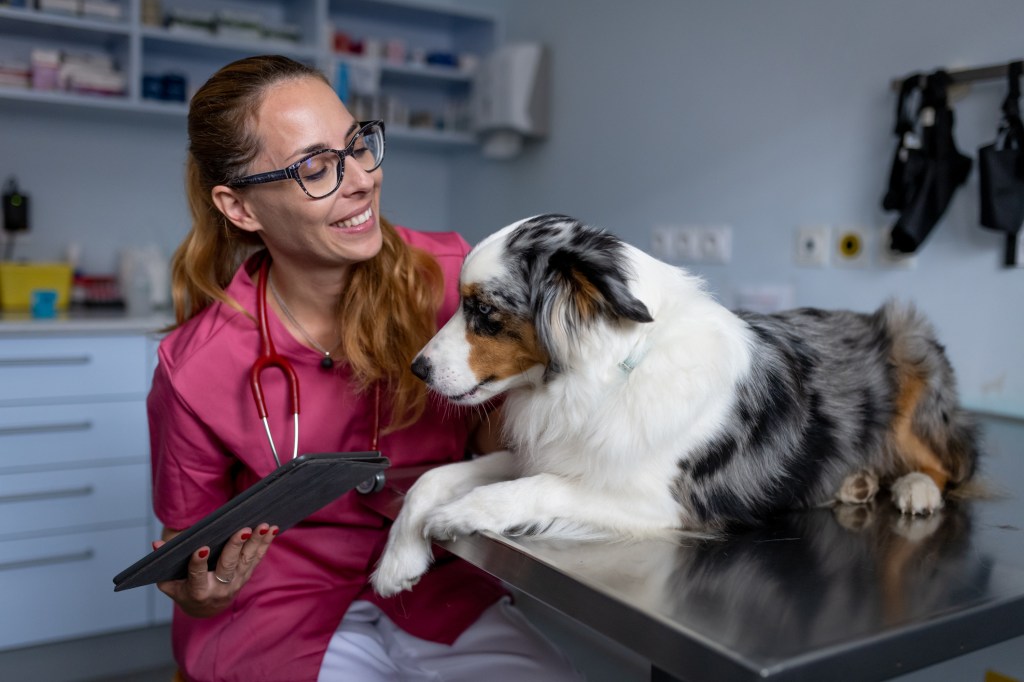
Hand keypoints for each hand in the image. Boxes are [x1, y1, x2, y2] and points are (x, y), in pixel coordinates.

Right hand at [154, 523, 277, 617]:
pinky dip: (265, 544)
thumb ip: (163, 564)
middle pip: (228, 566)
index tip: (202, 548)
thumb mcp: (169, 581)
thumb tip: (156, 545)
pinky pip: (257, 558)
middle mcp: (219, 589)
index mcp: (197, 591)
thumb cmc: (183, 589)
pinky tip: (272, 529)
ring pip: (247, 561)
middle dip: (235, 547)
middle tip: (243, 530)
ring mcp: (235, 583)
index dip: (199, 563)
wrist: (204, 609)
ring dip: (256, 542)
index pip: (197, 575)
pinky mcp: (246, 576)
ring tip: (263, 525)